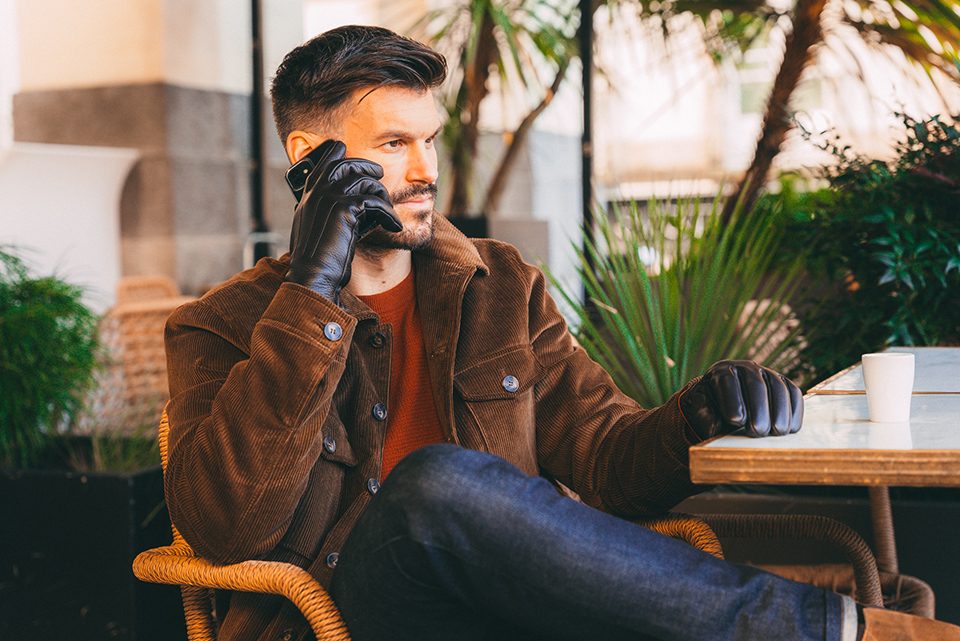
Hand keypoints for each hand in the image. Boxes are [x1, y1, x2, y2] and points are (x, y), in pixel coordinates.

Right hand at [285, 140, 402, 302]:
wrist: (312, 274)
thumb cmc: (316, 257)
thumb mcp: (315, 227)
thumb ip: (326, 209)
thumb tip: (350, 204)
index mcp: (309, 194)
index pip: (325, 160)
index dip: (340, 154)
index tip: (354, 158)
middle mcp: (318, 190)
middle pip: (347, 162)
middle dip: (367, 166)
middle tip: (379, 173)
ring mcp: (330, 197)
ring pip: (366, 181)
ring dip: (382, 195)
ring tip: (389, 211)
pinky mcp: (345, 209)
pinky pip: (375, 202)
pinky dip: (389, 214)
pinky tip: (394, 225)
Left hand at [679, 360, 802, 438]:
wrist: (725, 405)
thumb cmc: (712, 409)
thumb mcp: (701, 411)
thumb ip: (704, 416)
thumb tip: (718, 426)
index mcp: (721, 372)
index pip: (727, 381)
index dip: (733, 401)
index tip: (736, 421)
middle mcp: (745, 368)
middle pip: (756, 384)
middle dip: (759, 408)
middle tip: (758, 431)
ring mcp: (767, 373)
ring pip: (778, 387)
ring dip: (780, 411)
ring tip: (777, 432)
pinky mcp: (783, 384)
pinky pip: (793, 393)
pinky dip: (794, 410)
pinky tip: (790, 428)